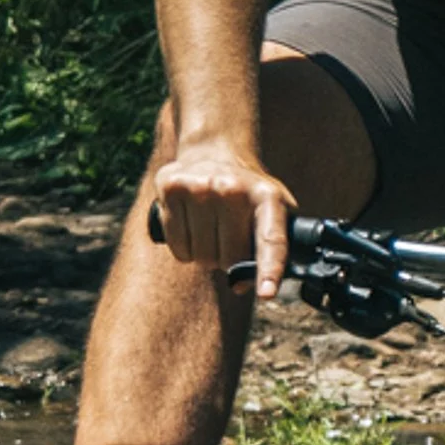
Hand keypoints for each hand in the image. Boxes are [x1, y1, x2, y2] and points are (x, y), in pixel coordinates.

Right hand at [152, 143, 294, 298]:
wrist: (217, 151)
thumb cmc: (248, 194)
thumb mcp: (273, 210)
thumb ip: (269, 249)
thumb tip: (242, 285)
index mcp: (267, 197)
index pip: (271, 240)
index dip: (269, 269)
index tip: (267, 293)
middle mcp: (233, 189)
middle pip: (229, 259)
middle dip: (229, 260)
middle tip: (229, 238)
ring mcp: (200, 187)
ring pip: (201, 257)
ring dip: (206, 255)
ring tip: (210, 228)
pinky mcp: (171, 188)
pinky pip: (179, 248)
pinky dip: (186, 248)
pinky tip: (191, 225)